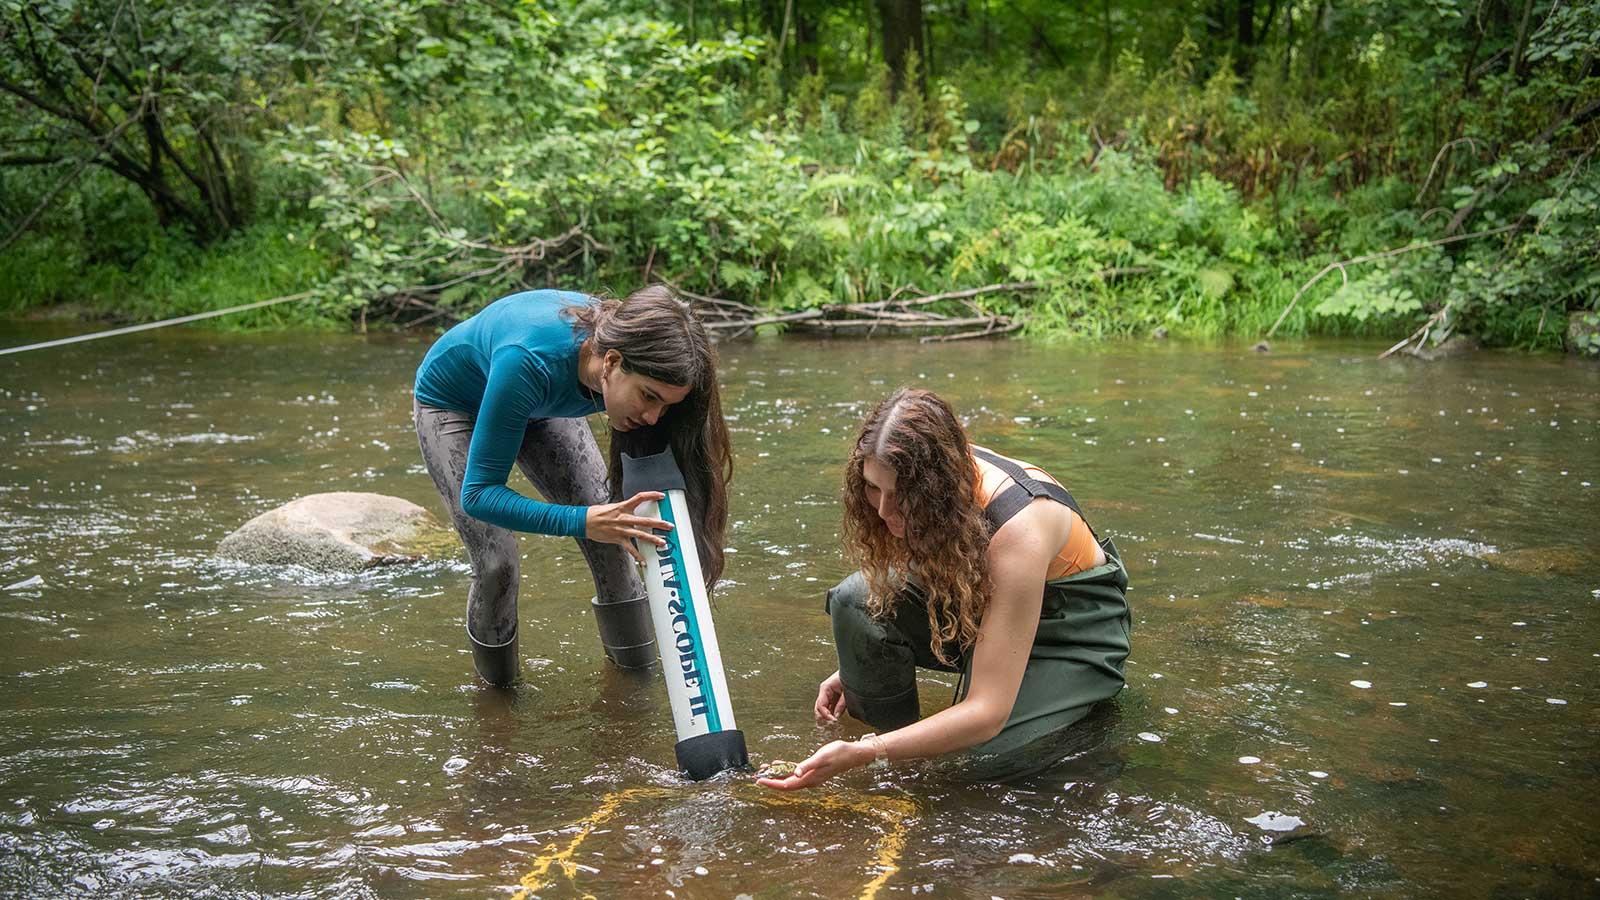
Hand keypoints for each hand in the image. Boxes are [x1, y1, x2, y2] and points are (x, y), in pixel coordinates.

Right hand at [585, 491, 671, 562]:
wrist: (584, 521)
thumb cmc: (598, 513)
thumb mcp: (613, 507)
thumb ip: (625, 509)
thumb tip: (635, 510)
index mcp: (623, 507)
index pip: (640, 497)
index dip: (651, 495)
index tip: (661, 496)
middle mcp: (624, 518)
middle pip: (645, 520)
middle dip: (659, 524)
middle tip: (670, 526)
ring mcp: (621, 529)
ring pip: (640, 535)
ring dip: (653, 539)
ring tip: (663, 543)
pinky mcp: (617, 539)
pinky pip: (630, 549)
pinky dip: (637, 556)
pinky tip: (644, 562)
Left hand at [756, 739, 871, 790]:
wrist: (852, 754)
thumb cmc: (839, 754)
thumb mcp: (822, 757)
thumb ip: (808, 765)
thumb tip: (795, 773)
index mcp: (809, 779)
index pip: (786, 785)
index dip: (772, 783)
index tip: (760, 781)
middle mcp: (809, 780)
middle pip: (785, 784)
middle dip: (771, 780)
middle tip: (758, 776)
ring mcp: (810, 776)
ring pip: (789, 778)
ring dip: (777, 774)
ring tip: (765, 769)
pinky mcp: (812, 770)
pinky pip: (795, 772)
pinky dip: (786, 769)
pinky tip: (779, 764)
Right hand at [814, 670, 846, 724]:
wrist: (854, 669)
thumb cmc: (849, 676)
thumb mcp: (847, 692)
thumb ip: (841, 704)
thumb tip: (836, 716)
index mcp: (825, 688)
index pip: (820, 705)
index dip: (825, 715)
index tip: (833, 720)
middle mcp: (825, 690)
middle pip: (818, 707)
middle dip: (823, 716)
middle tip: (830, 724)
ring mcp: (828, 693)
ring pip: (823, 707)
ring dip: (827, 715)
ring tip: (833, 722)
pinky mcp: (832, 694)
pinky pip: (829, 705)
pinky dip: (830, 711)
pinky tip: (835, 717)